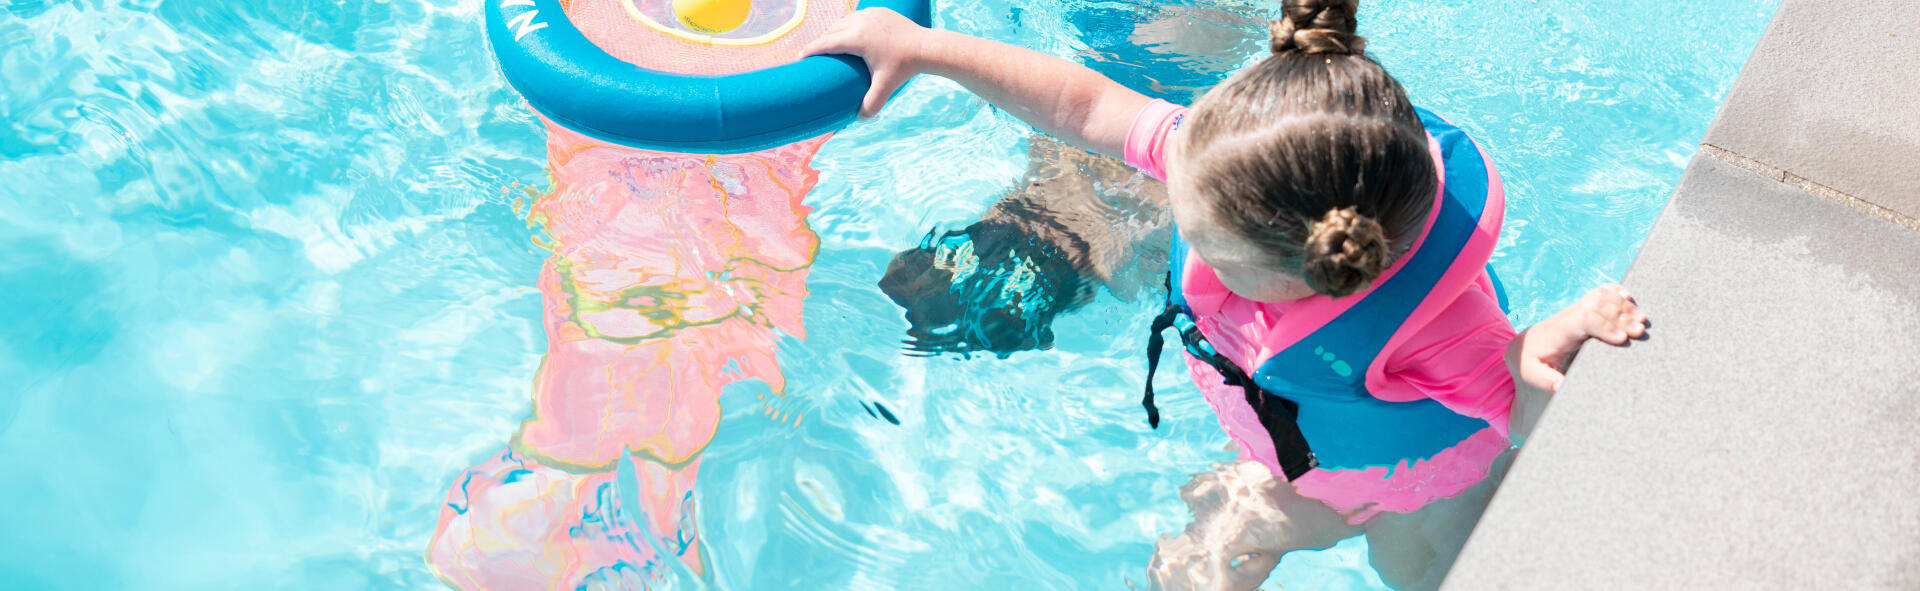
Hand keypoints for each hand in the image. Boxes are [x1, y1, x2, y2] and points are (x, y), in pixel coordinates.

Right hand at [803, 8, 928, 118]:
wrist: (925, 46)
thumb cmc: (904, 67)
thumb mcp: (886, 87)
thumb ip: (871, 105)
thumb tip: (859, 120)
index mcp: (856, 38)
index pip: (826, 43)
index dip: (810, 50)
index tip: (800, 58)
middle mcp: (859, 22)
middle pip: (832, 31)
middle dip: (821, 42)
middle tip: (814, 56)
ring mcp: (869, 14)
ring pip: (843, 22)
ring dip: (834, 32)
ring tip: (829, 46)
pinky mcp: (878, 11)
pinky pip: (856, 17)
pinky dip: (848, 25)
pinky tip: (848, 33)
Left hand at [1510, 284, 1647, 392]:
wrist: (1524, 345)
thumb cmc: (1531, 361)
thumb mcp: (1532, 374)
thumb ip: (1545, 380)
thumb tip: (1560, 386)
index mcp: (1560, 330)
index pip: (1583, 320)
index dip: (1604, 326)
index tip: (1622, 339)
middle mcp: (1570, 316)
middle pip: (1598, 306)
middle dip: (1620, 317)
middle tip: (1640, 330)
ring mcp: (1577, 309)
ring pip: (1601, 297)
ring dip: (1623, 305)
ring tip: (1642, 319)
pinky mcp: (1583, 308)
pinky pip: (1600, 293)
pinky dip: (1615, 291)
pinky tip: (1629, 297)